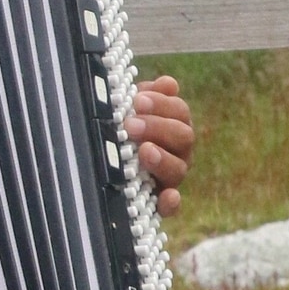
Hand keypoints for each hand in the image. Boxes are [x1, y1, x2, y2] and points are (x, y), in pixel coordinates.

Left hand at [128, 73, 193, 215]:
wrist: (105, 169)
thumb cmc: (121, 131)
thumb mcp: (131, 111)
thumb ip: (147, 96)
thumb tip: (168, 83)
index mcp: (174, 125)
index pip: (179, 111)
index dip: (162, 104)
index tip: (138, 100)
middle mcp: (178, 151)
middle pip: (183, 137)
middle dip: (158, 128)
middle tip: (131, 126)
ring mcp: (171, 177)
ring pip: (178, 168)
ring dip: (162, 159)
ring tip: (144, 151)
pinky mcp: (161, 203)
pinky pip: (172, 206)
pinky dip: (171, 202)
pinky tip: (167, 196)